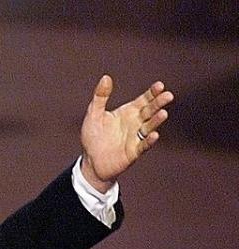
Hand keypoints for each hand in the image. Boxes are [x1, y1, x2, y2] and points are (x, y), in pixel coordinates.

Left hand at [80, 75, 173, 191]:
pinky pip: (143, 145)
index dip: (152, 93)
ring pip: (149, 127)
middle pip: (150, 111)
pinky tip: (154, 135)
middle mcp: (135, 123)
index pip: (144, 100)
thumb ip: (100, 97)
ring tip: (163, 113)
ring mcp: (135, 138)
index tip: (160, 85)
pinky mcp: (133, 152)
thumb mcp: (94, 114)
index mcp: (128, 112)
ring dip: (156, 121)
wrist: (90, 161)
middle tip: (168, 96)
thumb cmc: (93, 137)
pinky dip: (149, 140)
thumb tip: (106, 77)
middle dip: (158, 104)